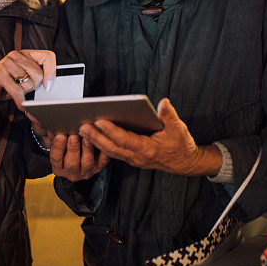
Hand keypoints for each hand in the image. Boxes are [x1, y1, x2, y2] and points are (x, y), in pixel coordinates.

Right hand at [0, 49, 55, 109]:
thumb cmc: (3, 85)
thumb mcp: (22, 77)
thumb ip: (35, 75)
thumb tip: (51, 84)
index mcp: (24, 54)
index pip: (48, 56)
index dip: (52, 71)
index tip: (49, 85)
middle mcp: (16, 55)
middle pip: (40, 74)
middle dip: (33, 87)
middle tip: (22, 88)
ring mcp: (7, 63)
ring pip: (30, 83)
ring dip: (23, 93)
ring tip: (14, 91)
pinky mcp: (0, 74)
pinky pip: (18, 91)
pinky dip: (20, 101)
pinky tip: (19, 104)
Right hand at [49, 134, 109, 181]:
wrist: (80, 150)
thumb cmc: (65, 143)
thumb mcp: (55, 140)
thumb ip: (49, 133)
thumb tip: (42, 122)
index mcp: (59, 167)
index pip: (56, 159)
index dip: (58, 148)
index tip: (60, 136)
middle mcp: (73, 172)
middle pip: (72, 164)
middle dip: (73, 149)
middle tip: (74, 137)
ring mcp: (87, 170)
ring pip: (87, 163)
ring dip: (87, 149)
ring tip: (87, 138)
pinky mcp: (100, 165)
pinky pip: (103, 160)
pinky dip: (103, 150)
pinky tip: (102, 140)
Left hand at [78, 98, 222, 176]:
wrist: (185, 163)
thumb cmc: (181, 145)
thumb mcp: (179, 128)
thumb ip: (169, 115)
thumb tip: (162, 103)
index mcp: (148, 150)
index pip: (126, 140)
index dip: (112, 131)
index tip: (99, 121)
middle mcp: (137, 157)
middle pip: (112, 148)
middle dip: (96, 138)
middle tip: (82, 126)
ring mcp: (133, 159)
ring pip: (110, 151)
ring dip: (95, 141)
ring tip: (82, 130)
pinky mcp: (131, 158)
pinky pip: (113, 152)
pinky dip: (101, 145)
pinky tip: (92, 136)